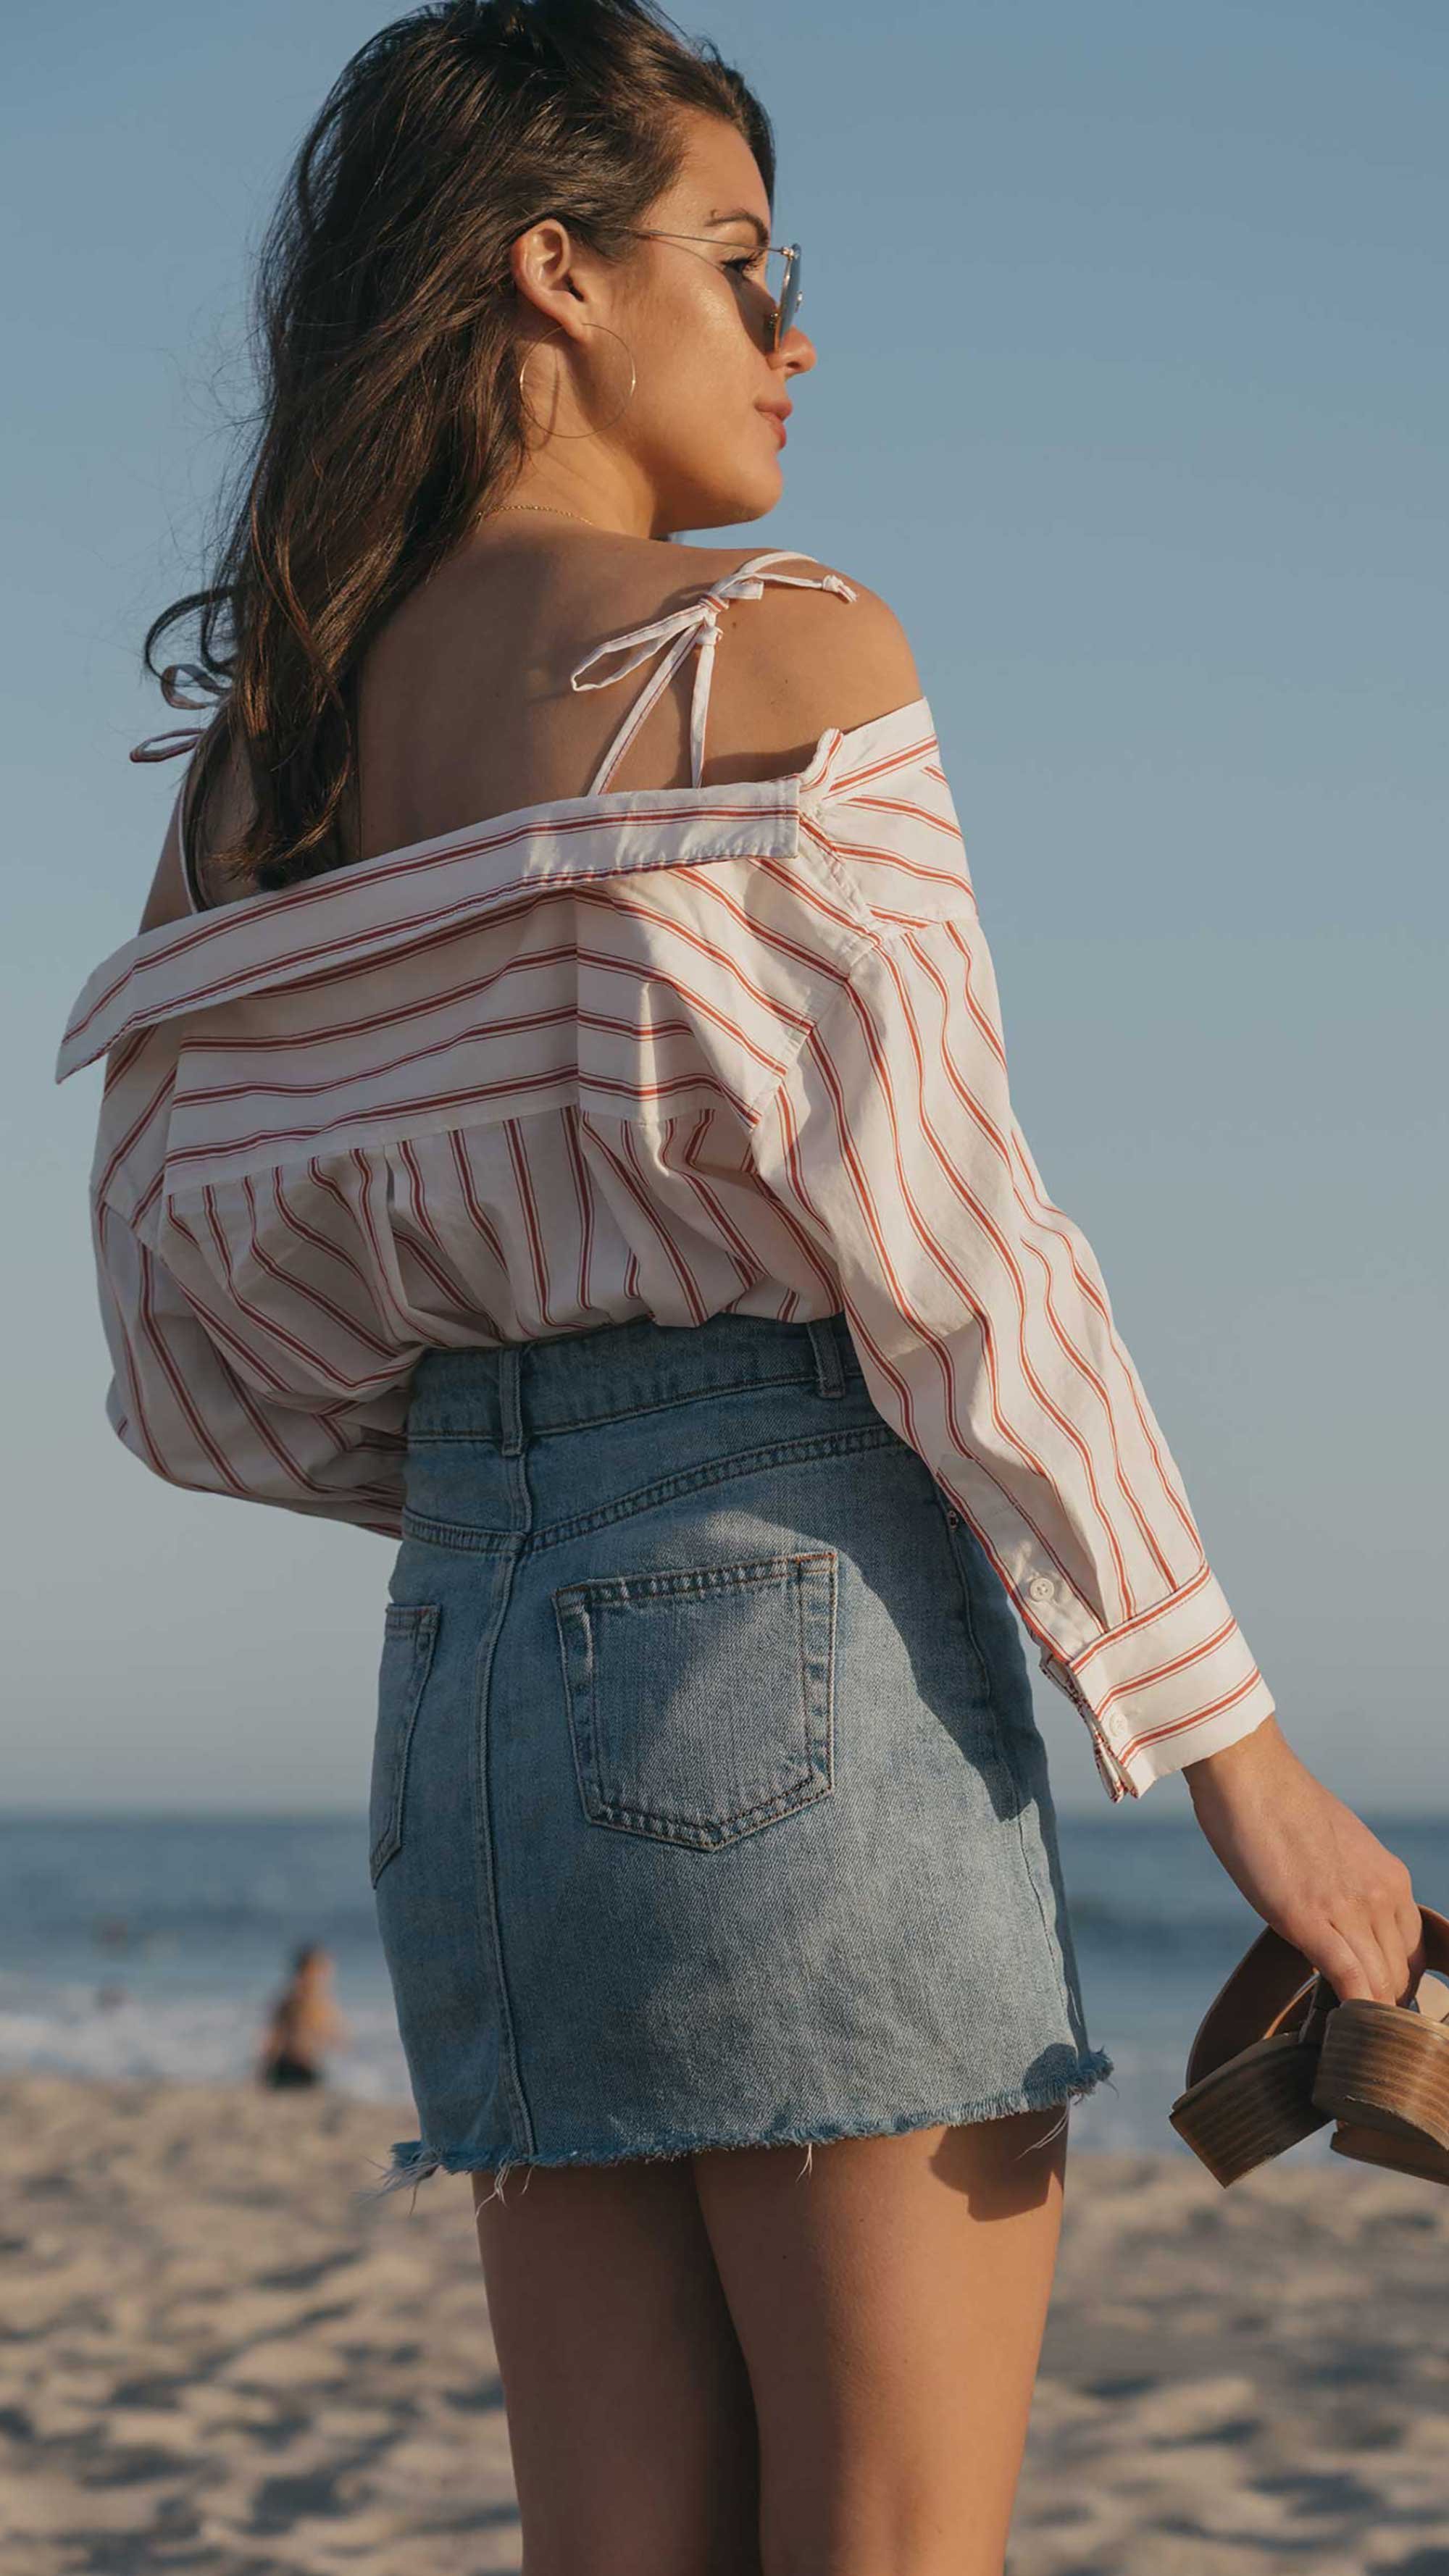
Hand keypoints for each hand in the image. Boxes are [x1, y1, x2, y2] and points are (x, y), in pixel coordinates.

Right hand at [1183, 1716, 1425, 2006]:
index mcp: (1391, 1878)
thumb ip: (1349, 1887)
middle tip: (1350, 2030)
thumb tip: (1339, 1920)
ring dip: (1365, 2017)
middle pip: (1398, 1977)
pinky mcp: (1309, 1917)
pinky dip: (1351, 2008)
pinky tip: (1341, 2028)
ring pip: (1378, 1984)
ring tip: (1343, 2038)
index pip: (1410, 1955)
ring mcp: (1348, 1907)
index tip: (1365, 2003)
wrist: (1249, 1772)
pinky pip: (1347, 1977)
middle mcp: (1382, 1894)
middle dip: (1379, 2009)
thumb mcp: (1336, 1849)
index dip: (1390, 1987)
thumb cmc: (1279, 1806)